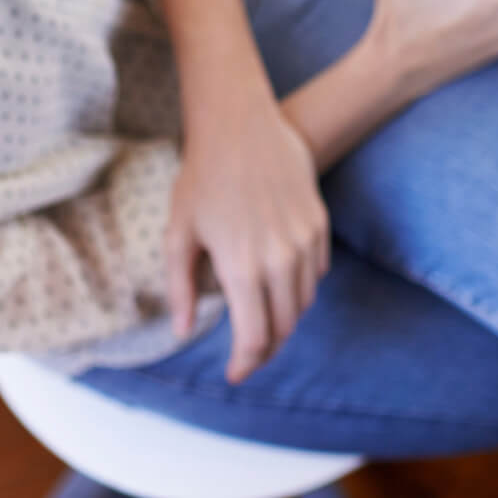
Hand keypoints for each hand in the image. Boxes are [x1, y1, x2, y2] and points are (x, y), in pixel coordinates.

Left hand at [164, 86, 329, 383]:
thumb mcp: (178, 233)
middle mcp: (280, 259)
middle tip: (247, 354)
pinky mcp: (318, 222)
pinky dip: (300, 288)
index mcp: (242, 267)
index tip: (234, 373)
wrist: (239, 125)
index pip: (256, 338)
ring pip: (304, 301)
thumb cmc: (201, 178)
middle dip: (266, 349)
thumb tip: (184, 331)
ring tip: (262, 321)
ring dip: (285, 320)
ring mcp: (304, 240)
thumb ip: (181, 288)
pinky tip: (279, 283)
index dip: (246, 364)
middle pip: (285, 327)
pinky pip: (316, 271)